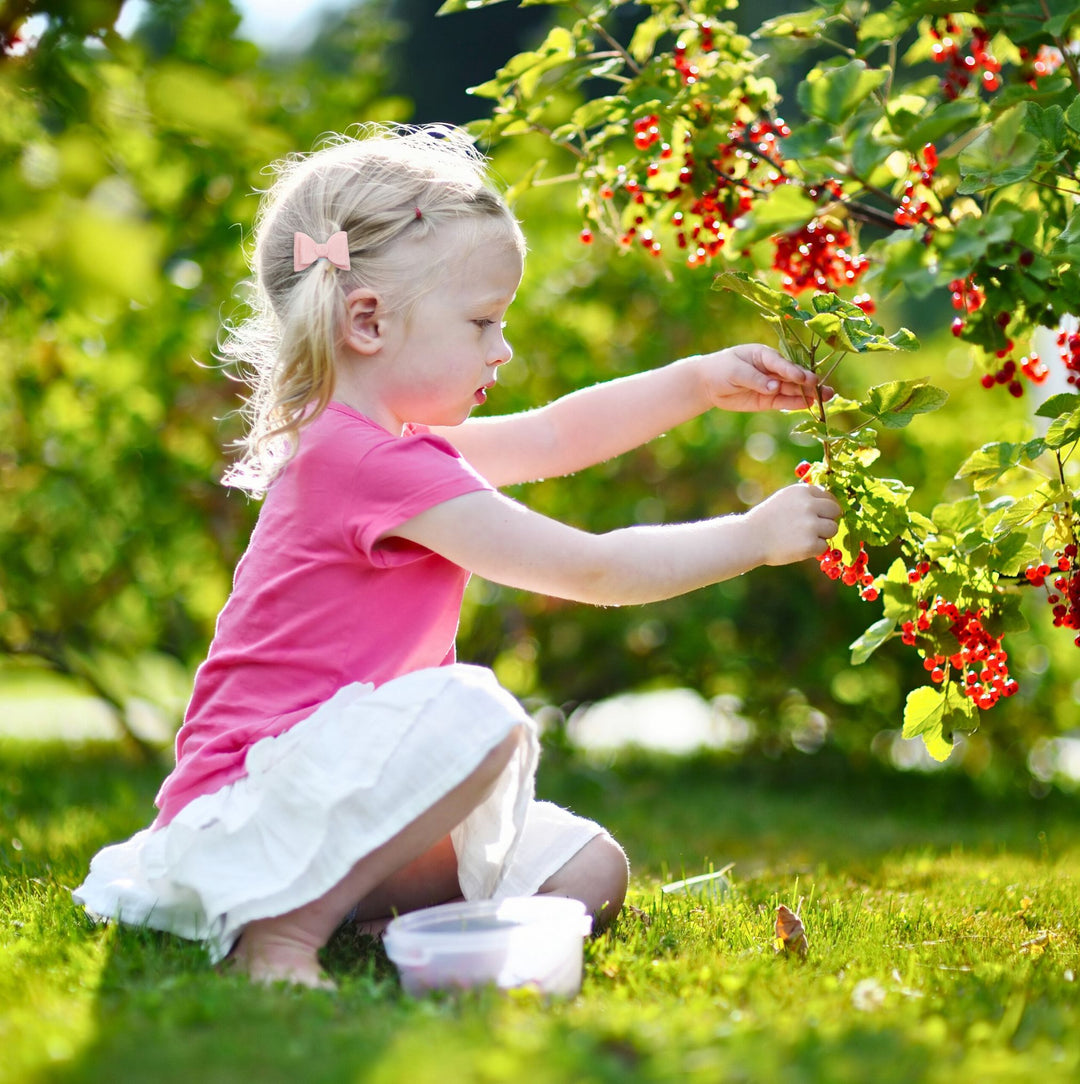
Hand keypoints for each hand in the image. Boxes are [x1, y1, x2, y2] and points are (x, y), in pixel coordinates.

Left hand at [692, 344, 832, 412]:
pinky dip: (796, 404)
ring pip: (792, 389)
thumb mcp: (735, 371)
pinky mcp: (768, 400)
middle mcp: (772, 369)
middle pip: (792, 375)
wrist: (708, 384)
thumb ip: (755, 379)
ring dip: (808, 393)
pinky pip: (783, 402)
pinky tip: (809, 405)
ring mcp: (771, 385)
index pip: (781, 363)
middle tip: (821, 386)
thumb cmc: (721, 369)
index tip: (803, 377)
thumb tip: (774, 387)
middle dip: (807, 381)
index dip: (792, 370)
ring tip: (826, 397)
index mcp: (764, 354)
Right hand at [744, 483, 841, 566]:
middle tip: (813, 528)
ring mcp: (811, 525)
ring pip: (833, 528)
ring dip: (822, 535)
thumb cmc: (767, 519)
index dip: (823, 508)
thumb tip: (830, 503)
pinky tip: (797, 546)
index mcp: (802, 491)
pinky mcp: (810, 544)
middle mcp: (809, 505)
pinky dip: (814, 549)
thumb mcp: (784, 499)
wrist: (750, 538)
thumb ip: (805, 499)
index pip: (828, 497)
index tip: (815, 515)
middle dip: (827, 519)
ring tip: (802, 537)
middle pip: (835, 511)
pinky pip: (824, 546)